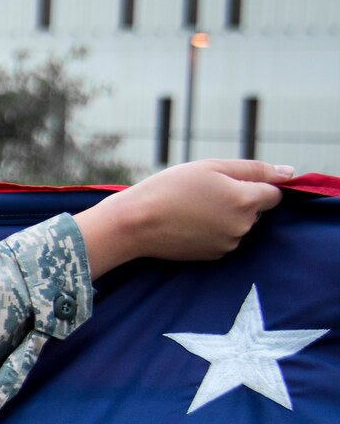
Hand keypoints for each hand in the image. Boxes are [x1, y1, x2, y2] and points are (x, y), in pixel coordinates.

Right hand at [75, 159, 293, 276]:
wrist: (134, 224)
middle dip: (237, 199)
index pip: (273, 192)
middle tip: (202, 193)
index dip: (252, 184)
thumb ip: (255, 169)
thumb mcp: (211, 167)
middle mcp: (243, 226)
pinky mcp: (213, 256)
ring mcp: (229, 244)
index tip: (227, 183)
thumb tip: (289, 173)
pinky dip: (211, 230)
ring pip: (238, 224)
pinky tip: (187, 224)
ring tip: (191, 209)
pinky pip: (223, 238)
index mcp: (247, 200)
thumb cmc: (169, 189)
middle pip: (255, 209)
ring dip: (223, 215)